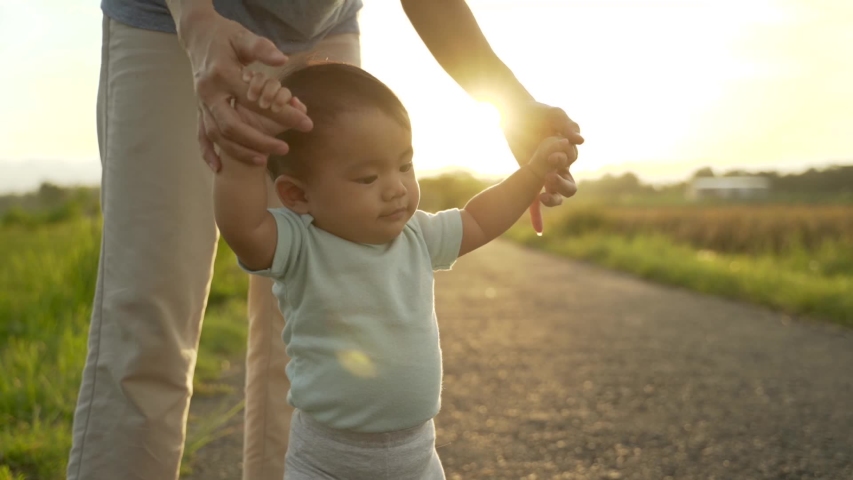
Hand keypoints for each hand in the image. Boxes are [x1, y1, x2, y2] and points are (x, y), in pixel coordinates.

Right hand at [175, 7, 313, 170]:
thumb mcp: (243, 36)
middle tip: (284, 148)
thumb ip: (261, 48)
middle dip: (259, 141)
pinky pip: (201, 135)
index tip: (306, 123)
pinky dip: (208, 153)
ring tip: (263, 160)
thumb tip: (281, 59)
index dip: (283, 112)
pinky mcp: (198, 109)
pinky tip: (219, 167)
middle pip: (232, 125)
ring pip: (217, 135)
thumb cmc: (225, 37)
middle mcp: (209, 92)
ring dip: (239, 151)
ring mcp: (201, 103)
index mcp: (222, 73)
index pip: (255, 99)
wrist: (198, 36)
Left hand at [501, 101, 582, 205]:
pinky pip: (535, 201)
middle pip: (569, 185)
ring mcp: (544, 174)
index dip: (564, 161)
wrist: (514, 114)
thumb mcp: (553, 114)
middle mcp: (558, 166)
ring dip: (552, 199)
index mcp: (567, 152)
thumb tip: (580, 141)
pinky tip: (538, 230)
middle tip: (548, 178)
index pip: (572, 162)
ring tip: (543, 198)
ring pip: (556, 195)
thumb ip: (567, 125)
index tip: (552, 157)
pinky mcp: (529, 180)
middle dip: (562, 184)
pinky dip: (538, 215)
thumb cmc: (537, 111)